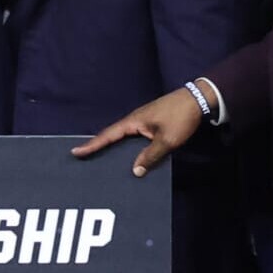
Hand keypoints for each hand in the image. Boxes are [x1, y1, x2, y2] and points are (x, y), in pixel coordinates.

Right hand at [72, 84, 204, 174]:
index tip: (76, 151)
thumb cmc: (180, 118)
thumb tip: (135, 171)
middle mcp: (134, 121)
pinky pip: (133, 137)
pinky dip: (127, 146)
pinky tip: (130, 155)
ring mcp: (142, 121)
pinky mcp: (151, 123)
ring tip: (102, 159)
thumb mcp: (166, 141)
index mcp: (133, 122)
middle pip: (112, 136)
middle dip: (97, 146)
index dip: (92, 145)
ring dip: (113, 146)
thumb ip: (150, 156)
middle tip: (83, 156)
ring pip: (123, 137)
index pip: (108, 136)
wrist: (197, 101)